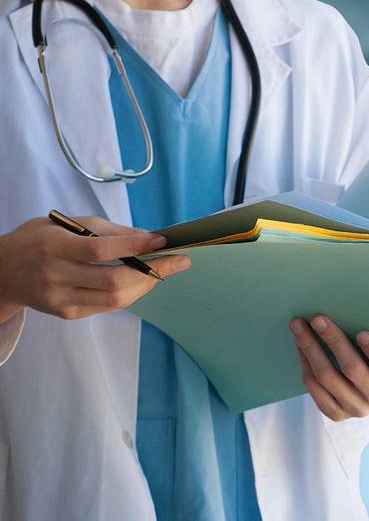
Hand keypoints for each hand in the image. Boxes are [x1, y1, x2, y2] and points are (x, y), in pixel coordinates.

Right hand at [0, 216, 190, 321]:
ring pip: (115, 298)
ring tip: (164, 270)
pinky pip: (108, 305)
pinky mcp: (67, 314)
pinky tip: (142, 281)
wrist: (3, 273)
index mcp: (53, 247)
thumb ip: (106, 230)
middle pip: (113, 280)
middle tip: (180, 261)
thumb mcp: (65, 224)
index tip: (162, 241)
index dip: (134, 246)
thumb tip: (146, 237)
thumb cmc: (38, 241)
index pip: (99, 249)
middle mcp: (55, 276)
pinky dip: (131, 293)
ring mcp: (60, 299)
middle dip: (154, 271)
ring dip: (147, 284)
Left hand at [290, 314, 368, 420]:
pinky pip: (316, 390)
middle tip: (319, 318)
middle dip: (334, 341)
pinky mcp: (336, 414)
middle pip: (353, 370)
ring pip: (328, 378)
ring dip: (311, 349)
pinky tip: (299, 346)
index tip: (362, 332)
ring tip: (299, 326)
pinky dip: (305, 365)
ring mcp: (356, 409)